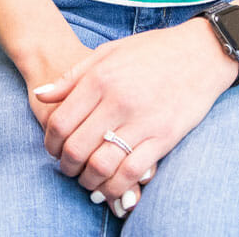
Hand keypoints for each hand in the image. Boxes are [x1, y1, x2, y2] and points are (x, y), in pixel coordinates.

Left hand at [32, 19, 237, 215]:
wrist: (199, 54)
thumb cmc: (149, 51)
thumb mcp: (105, 53)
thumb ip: (71, 77)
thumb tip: (40, 95)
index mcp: (99, 79)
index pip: (61, 120)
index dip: (50, 141)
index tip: (52, 149)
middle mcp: (117, 102)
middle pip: (78, 146)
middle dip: (66, 164)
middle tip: (66, 168)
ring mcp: (142, 122)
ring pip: (103, 164)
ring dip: (89, 180)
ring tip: (86, 180)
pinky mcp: (165, 139)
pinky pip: (134, 172)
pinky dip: (117, 186)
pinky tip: (111, 188)